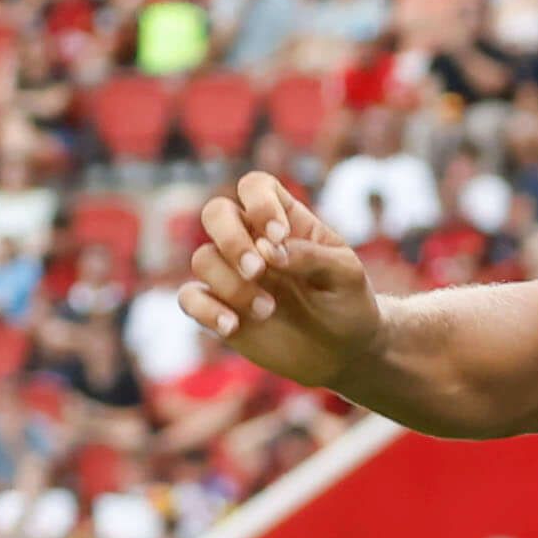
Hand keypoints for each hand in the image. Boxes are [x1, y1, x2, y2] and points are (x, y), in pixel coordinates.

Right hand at [173, 173, 385, 394]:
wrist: (344, 350)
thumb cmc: (348, 302)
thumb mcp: (346, 274)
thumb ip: (311, 256)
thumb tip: (268, 250)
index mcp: (285, 221)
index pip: (256, 187)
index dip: (260, 203)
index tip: (279, 235)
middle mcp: (252, 241)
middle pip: (216, 213)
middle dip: (231, 239)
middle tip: (258, 271)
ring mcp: (232, 273)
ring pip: (203, 259)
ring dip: (233, 285)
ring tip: (268, 310)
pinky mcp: (220, 307)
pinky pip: (189, 298)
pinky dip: (205, 310)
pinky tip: (233, 326)